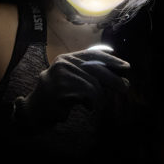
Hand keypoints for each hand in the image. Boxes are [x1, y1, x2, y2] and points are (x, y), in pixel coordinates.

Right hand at [14, 45, 130, 131]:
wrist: (36, 109)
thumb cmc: (60, 93)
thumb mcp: (73, 77)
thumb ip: (91, 71)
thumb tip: (119, 69)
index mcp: (67, 58)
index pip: (93, 55)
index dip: (111, 60)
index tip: (126, 67)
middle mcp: (63, 64)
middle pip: (96, 69)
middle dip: (113, 79)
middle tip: (125, 87)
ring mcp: (59, 77)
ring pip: (93, 85)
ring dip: (99, 97)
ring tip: (96, 103)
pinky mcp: (59, 92)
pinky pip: (85, 96)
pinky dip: (91, 103)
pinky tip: (88, 106)